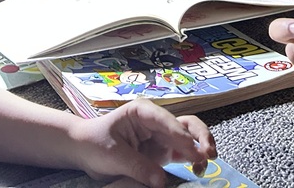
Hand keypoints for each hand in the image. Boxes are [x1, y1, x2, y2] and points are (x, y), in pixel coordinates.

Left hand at [70, 99, 215, 187]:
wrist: (84, 150)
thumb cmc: (95, 143)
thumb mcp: (113, 156)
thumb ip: (139, 167)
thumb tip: (162, 182)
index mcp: (142, 112)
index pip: (166, 121)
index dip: (181, 136)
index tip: (193, 151)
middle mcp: (156, 121)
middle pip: (185, 124)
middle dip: (200, 137)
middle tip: (209, 155)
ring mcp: (161, 136)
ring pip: (189, 137)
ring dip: (201, 147)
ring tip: (206, 162)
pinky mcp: (163, 151)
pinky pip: (183, 152)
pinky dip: (193, 159)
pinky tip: (197, 169)